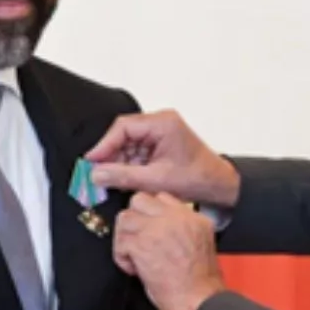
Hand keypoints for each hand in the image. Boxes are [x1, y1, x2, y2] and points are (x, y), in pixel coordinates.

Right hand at [86, 110, 239, 207]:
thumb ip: (124, 176)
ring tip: (110, 181)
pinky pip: (136, 152)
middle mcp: (160, 123)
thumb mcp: (156, 180)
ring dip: (119, 163)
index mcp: (163, 123)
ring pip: (128, 145)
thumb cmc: (198, 178)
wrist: (218, 185)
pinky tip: (123, 179)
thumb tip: (97, 174)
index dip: (104, 145)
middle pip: (123, 136)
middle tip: (95, 174)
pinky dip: (129, 166)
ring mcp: (160, 133)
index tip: (91, 161)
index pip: (123, 128)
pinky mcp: (159, 144)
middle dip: (110, 156)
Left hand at [113, 192, 226, 309]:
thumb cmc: (200, 283)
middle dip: (133, 219)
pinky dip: (121, 257)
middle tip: (135, 239)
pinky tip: (134, 270)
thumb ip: (180, 230)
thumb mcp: (200, 244)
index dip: (149, 214)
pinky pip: (120, 242)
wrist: (199, 299)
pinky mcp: (142, 244)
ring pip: (124, 218)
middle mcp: (175, 217)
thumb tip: (157, 229)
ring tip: (133, 256)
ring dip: (124, 238)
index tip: (147, 230)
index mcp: (192, 217)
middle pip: (139, 200)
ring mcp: (157, 229)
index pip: (161, 197)